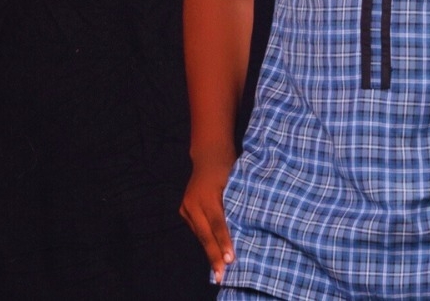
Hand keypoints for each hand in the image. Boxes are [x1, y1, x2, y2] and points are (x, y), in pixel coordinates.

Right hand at [179, 152, 236, 282]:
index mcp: (208, 195)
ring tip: (218, 271)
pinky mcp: (184, 210)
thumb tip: (245, 228)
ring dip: (210, 252)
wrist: (208, 154)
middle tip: (222, 275)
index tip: (230, 259)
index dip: (224, 241)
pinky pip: (197, 229)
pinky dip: (206, 240)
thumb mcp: (235, 182)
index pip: (218, 223)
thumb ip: (236, 203)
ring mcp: (186, 207)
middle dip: (214, 255)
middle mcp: (193, 203)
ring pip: (200, 234)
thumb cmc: (228, 166)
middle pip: (205, 234)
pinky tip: (214, 254)